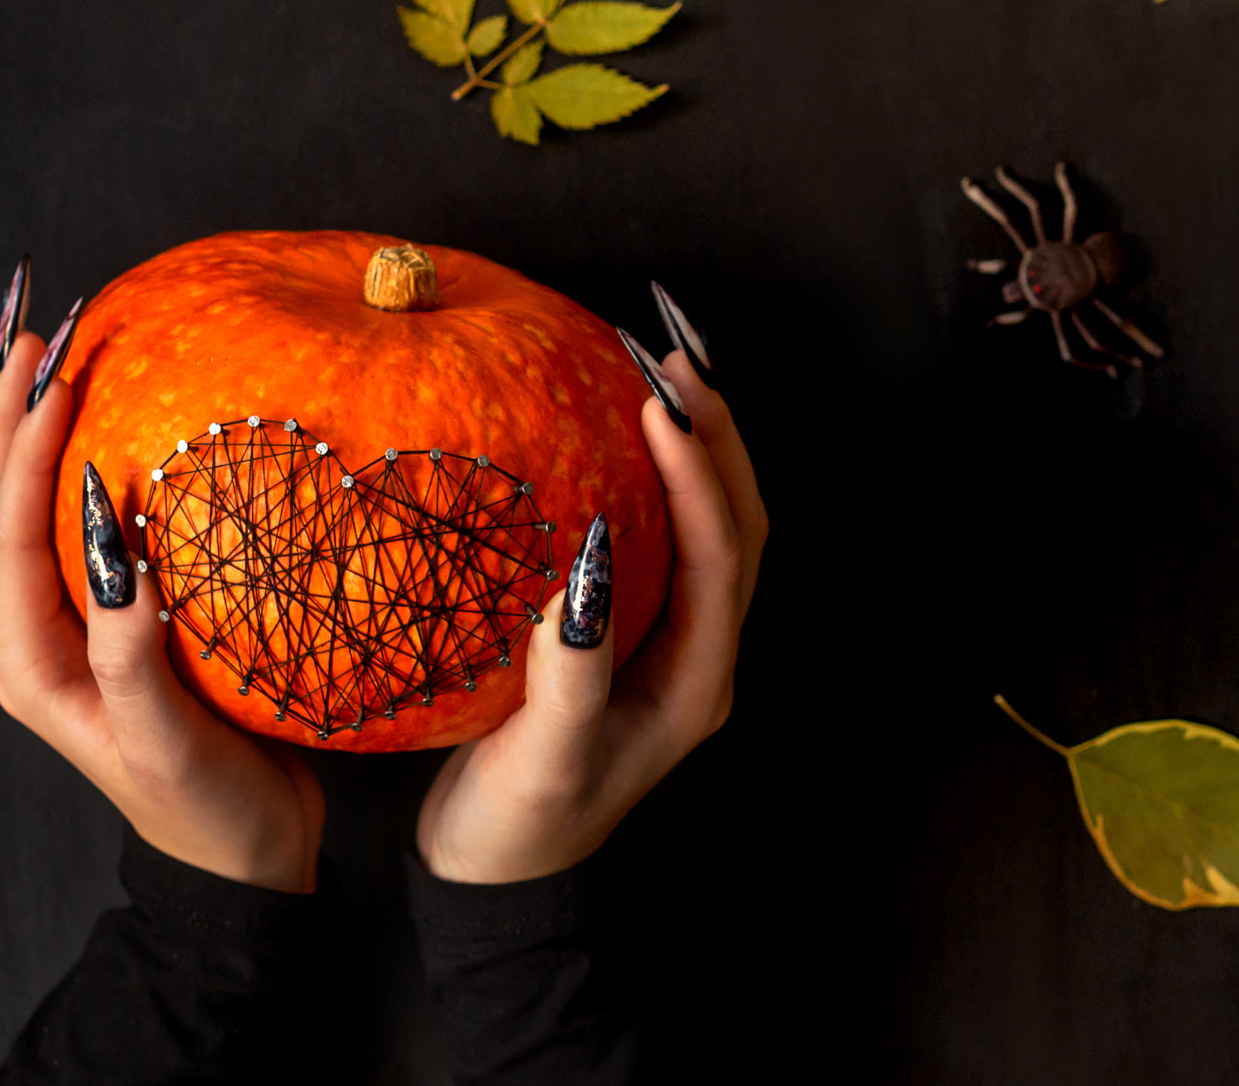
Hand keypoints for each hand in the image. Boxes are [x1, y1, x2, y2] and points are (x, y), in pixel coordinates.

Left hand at [0, 331, 324, 892]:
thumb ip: (131, 651)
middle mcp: (38, 640)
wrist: (243, 862)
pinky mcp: (120, 626)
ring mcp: (75, 631)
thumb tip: (116, 549)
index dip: (25, 452)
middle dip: (6, 423)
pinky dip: (84, 475)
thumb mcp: (165, 740)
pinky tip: (114, 432)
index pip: (8, 536)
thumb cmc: (205, 810)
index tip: (55, 381)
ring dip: (32, 440)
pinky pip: (85, 534)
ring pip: (31, 517)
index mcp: (30, 665)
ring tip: (51, 365)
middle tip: (33, 342)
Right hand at [415, 340, 765, 883]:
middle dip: (715, 438)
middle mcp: (699, 656)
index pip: (720, 552)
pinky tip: (604, 448)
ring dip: (694, 453)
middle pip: (737, 525)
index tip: (658, 403)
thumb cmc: (523, 826)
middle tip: (671, 360)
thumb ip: (571, 668)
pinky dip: (651, 484)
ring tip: (653, 382)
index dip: (698, 470)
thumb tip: (586, 561)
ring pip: (708, 529)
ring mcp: (670, 647)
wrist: (501, 879)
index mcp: (697, 680)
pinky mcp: (631, 640)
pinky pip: (661, 542)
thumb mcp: (544, 755)